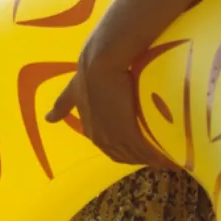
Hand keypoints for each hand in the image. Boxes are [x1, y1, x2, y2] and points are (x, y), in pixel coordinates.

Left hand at [47, 43, 169, 169]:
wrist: (101, 62)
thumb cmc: (89, 71)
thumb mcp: (73, 91)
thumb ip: (63, 105)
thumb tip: (48, 119)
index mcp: (90, 128)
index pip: (109, 148)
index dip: (124, 149)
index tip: (138, 147)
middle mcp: (100, 136)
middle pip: (123, 155)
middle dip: (139, 156)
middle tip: (158, 156)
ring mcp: (114, 135)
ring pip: (135, 154)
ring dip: (151, 158)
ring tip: (170, 158)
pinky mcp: (129, 132)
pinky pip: (145, 150)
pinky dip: (158, 155)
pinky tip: (172, 158)